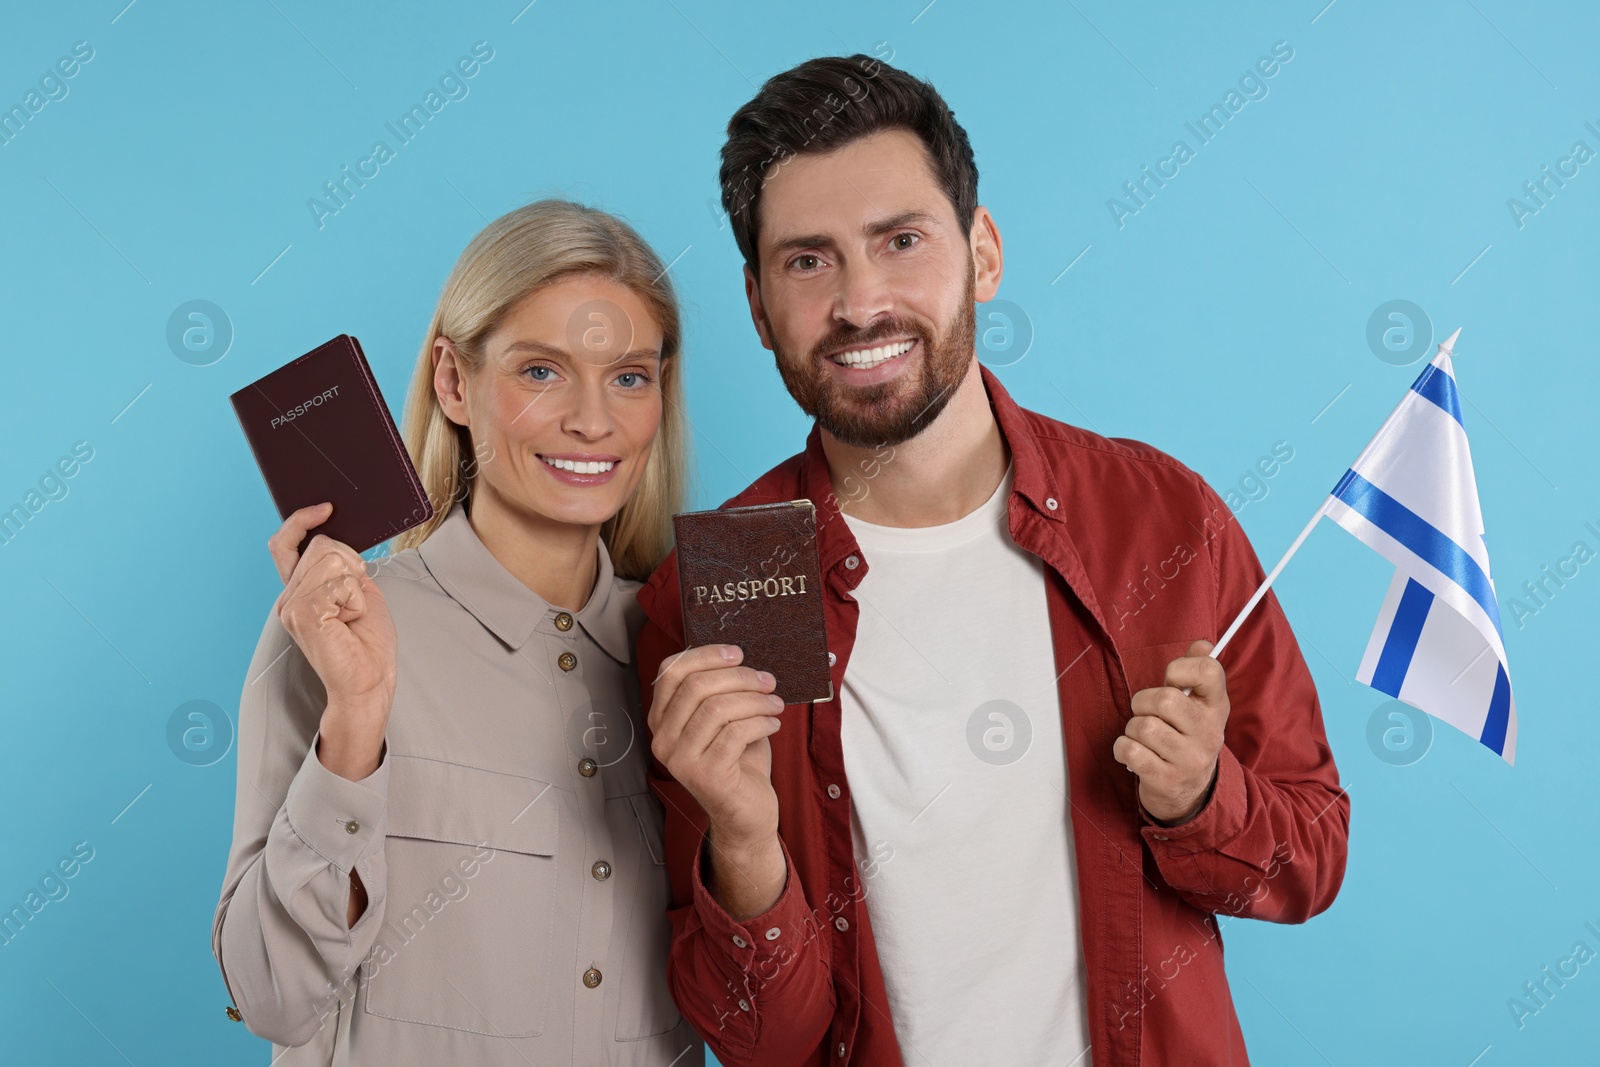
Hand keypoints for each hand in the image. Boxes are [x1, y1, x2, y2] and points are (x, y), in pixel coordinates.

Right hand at [269, 503, 395, 779]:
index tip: (325, 507)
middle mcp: (289, 597)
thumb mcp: (357, 592)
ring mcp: (292, 606)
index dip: (301, 520)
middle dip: (351, 564)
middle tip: (355, 601)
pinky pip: (339, 582)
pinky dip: (354, 599)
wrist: (369, 682)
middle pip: (322, 546)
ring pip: (331, 560)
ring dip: (354, 584)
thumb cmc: (366, 643)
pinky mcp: (303, 615)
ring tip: (351, 614)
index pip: (285, 544)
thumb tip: (332, 537)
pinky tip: (349, 621)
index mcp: (299, 590)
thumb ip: (340, 567)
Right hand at [648, 644, 787, 918]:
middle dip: (739, 677)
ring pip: (717, 708)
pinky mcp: (705, 775)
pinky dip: (761, 723)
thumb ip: (721, 690)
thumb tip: (738, 657)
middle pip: (696, 686)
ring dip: (755, 700)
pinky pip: (735, 733)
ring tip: (775, 704)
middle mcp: (663, 739)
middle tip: (767, 680)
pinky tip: (773, 725)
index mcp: (662, 720)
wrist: (747, 814)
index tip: (737, 654)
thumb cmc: (737, 763)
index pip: (671, 672)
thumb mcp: (724, 720)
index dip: (705, 655)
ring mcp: (681, 760)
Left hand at [1114, 639, 1228, 825]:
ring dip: (1132, 728)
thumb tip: (1202, 643)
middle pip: (1165, 699)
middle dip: (1143, 702)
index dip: (1181, 668)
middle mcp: (1208, 733)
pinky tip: (1133, 753)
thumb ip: (1196, 672)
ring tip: (1143, 737)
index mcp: (1216, 707)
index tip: (1172, 680)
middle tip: (1146, 712)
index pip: (1209, 671)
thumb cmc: (1185, 737)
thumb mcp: (1197, 705)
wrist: (1190, 793)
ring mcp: (1189, 759)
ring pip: (1143, 726)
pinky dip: (1122, 748)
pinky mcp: (1167, 779)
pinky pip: (1130, 750)